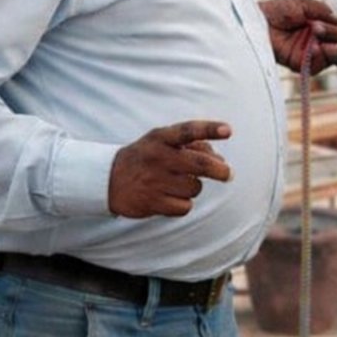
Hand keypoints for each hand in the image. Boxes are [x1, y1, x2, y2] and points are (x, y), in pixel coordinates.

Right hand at [108, 121, 231, 217]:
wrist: (108, 180)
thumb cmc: (147, 157)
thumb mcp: (163, 142)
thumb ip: (192, 145)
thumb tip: (220, 160)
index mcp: (161, 138)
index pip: (188, 130)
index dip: (209, 129)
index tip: (228, 130)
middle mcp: (158, 157)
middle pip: (199, 164)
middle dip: (219, 170)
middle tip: (228, 174)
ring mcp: (154, 181)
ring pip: (194, 188)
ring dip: (193, 188)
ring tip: (177, 184)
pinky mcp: (152, 202)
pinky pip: (185, 207)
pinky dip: (183, 204)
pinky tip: (170, 197)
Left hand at [260, 0, 336, 74]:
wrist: (257, 21)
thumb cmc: (277, 10)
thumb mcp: (302, 3)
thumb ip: (320, 9)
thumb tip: (336, 20)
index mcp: (320, 27)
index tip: (331, 22)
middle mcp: (318, 40)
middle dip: (334, 35)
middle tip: (317, 28)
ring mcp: (310, 53)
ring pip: (336, 57)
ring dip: (332, 48)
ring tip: (318, 40)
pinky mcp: (301, 64)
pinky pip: (318, 66)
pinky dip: (320, 57)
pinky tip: (315, 49)